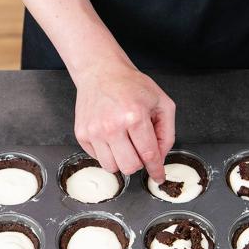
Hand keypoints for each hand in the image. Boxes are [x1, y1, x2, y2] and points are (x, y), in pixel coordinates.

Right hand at [73, 62, 174, 181]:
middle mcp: (112, 126)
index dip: (156, 170)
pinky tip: (111, 137)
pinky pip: (98, 158)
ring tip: (124, 142)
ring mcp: (94, 131)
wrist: (101, 71)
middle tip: (139, 149)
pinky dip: (108, 153)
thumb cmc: (131, 85)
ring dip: (122, 160)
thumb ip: (166, 132)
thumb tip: (160, 158)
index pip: (148, 155)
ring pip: (112, 168)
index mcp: (134, 116)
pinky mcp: (82, 134)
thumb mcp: (161, 103)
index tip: (158, 177)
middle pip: (130, 167)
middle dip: (139, 163)